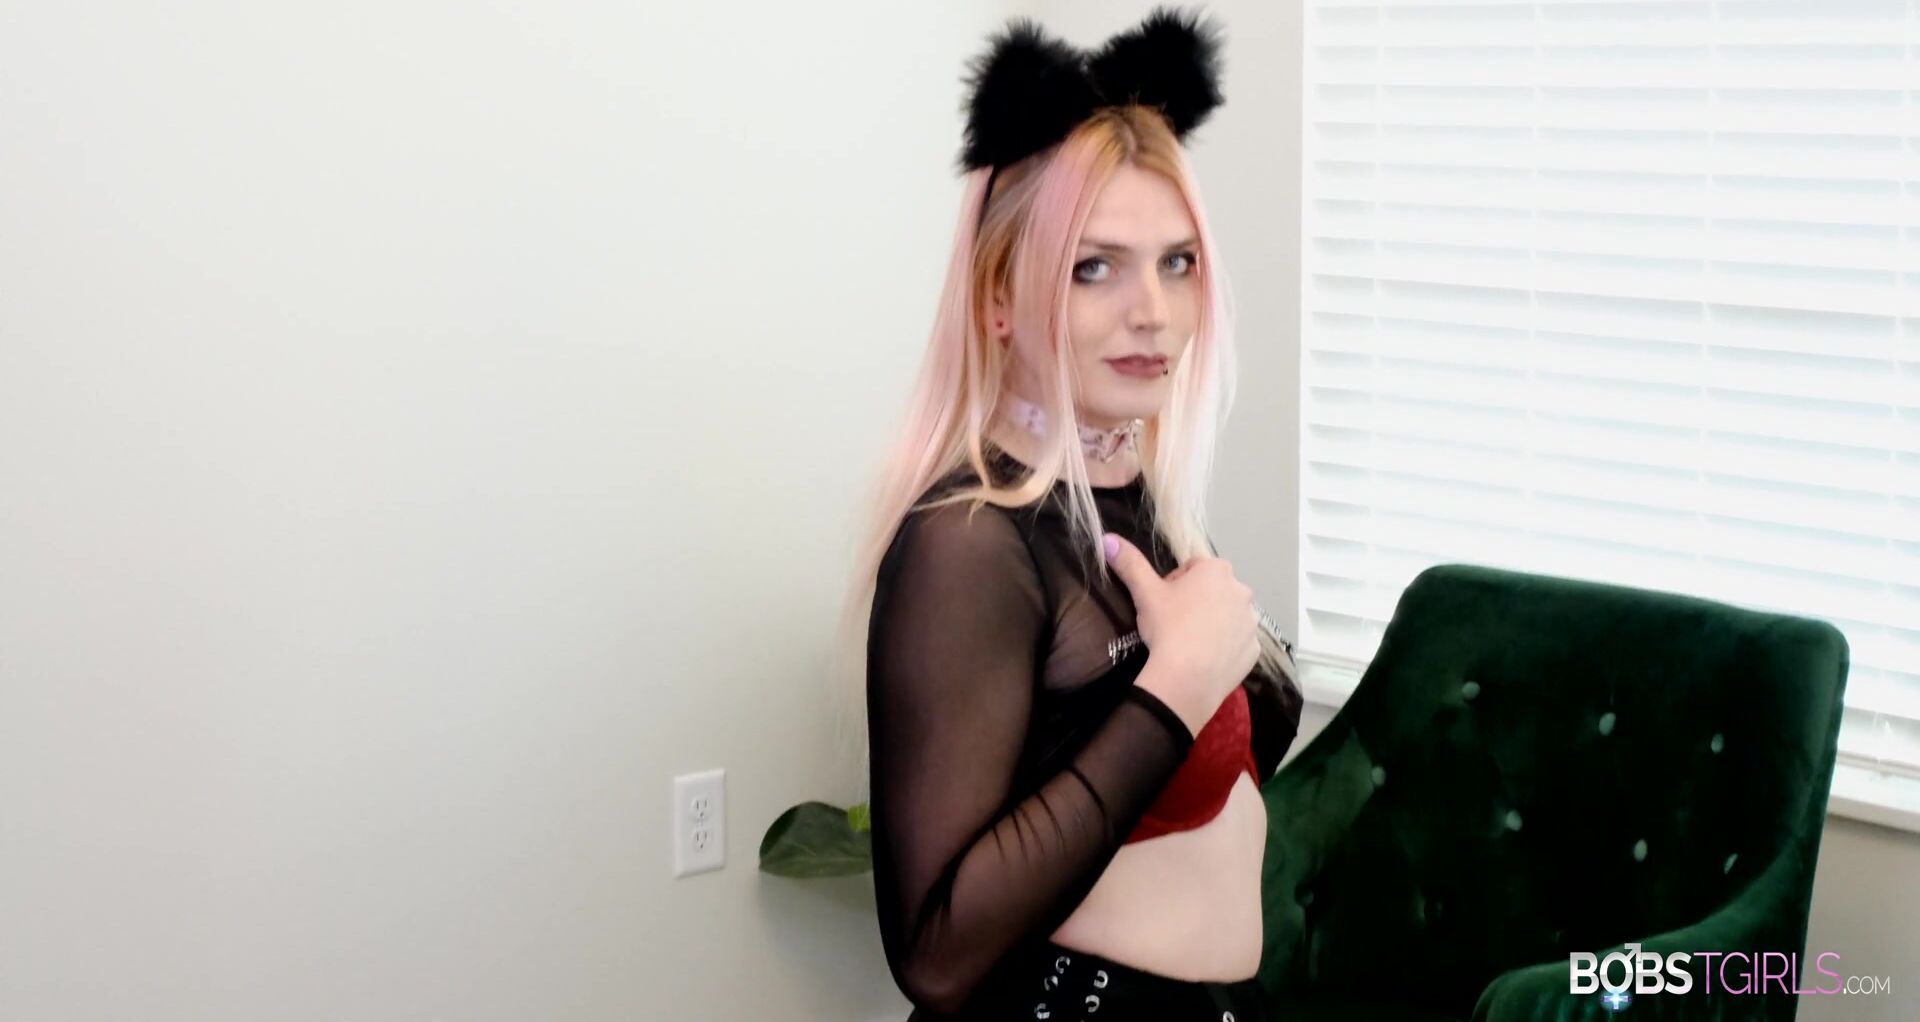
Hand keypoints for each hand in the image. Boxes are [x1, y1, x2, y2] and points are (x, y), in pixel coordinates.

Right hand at [1103, 532, 1260, 734]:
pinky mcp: (1254, 649)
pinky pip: (1237, 642)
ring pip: (1228, 616)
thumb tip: (1107, 539)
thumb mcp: (1144, 592)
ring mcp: (1251, 622)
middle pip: (1213, 590)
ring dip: (1213, 623)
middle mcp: (1241, 590)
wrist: (1186, 678)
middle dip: (1197, 601)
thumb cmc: (1167, 627)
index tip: (1163, 603)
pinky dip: (1224, 647)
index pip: (1192, 568)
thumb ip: (1129, 562)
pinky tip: (1205, 658)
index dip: (1174, 584)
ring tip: (1189, 643)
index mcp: (1216, 570)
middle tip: (1174, 623)